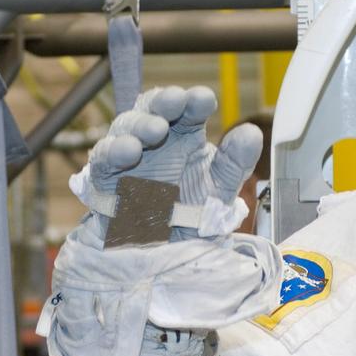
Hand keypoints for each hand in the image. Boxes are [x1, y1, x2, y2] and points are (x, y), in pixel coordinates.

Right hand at [76, 85, 262, 239]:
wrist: (163, 254)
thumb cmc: (190, 215)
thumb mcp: (218, 191)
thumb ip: (234, 163)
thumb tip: (251, 132)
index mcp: (185, 134)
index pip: (189, 107)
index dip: (194, 100)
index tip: (203, 100)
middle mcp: (156, 137)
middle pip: (155, 107)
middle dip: (164, 101)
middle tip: (175, 101)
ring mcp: (130, 154)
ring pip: (128, 126)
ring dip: (141, 124)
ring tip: (155, 130)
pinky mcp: (107, 175)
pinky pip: (104, 157)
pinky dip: (114, 151)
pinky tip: (128, 151)